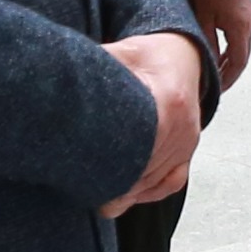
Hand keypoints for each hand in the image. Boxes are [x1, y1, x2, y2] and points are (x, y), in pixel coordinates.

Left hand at [101, 32, 206, 211]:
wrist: (183, 55)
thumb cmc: (150, 55)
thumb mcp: (121, 53)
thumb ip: (98, 65)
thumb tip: (62, 74)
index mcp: (169, 101)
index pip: (141, 145)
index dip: (115, 163)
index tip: (90, 173)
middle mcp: (183, 127)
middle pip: (146, 168)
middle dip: (117, 181)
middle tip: (85, 188)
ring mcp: (188, 142)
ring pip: (156, 180)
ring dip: (129, 191)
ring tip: (100, 198)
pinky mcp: (188, 151)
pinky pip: (171, 182)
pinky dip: (149, 192)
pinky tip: (127, 197)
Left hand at [190, 0, 250, 94]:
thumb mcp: (202, 15)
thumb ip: (206, 40)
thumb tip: (205, 62)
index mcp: (240, 27)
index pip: (237, 62)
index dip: (227, 79)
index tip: (217, 90)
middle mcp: (248, 24)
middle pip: (242, 57)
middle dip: (230, 74)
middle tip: (217, 87)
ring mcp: (248, 16)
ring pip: (241, 47)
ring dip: (229, 61)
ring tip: (216, 73)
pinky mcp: (243, 10)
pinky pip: (238, 36)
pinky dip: (229, 48)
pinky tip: (218, 51)